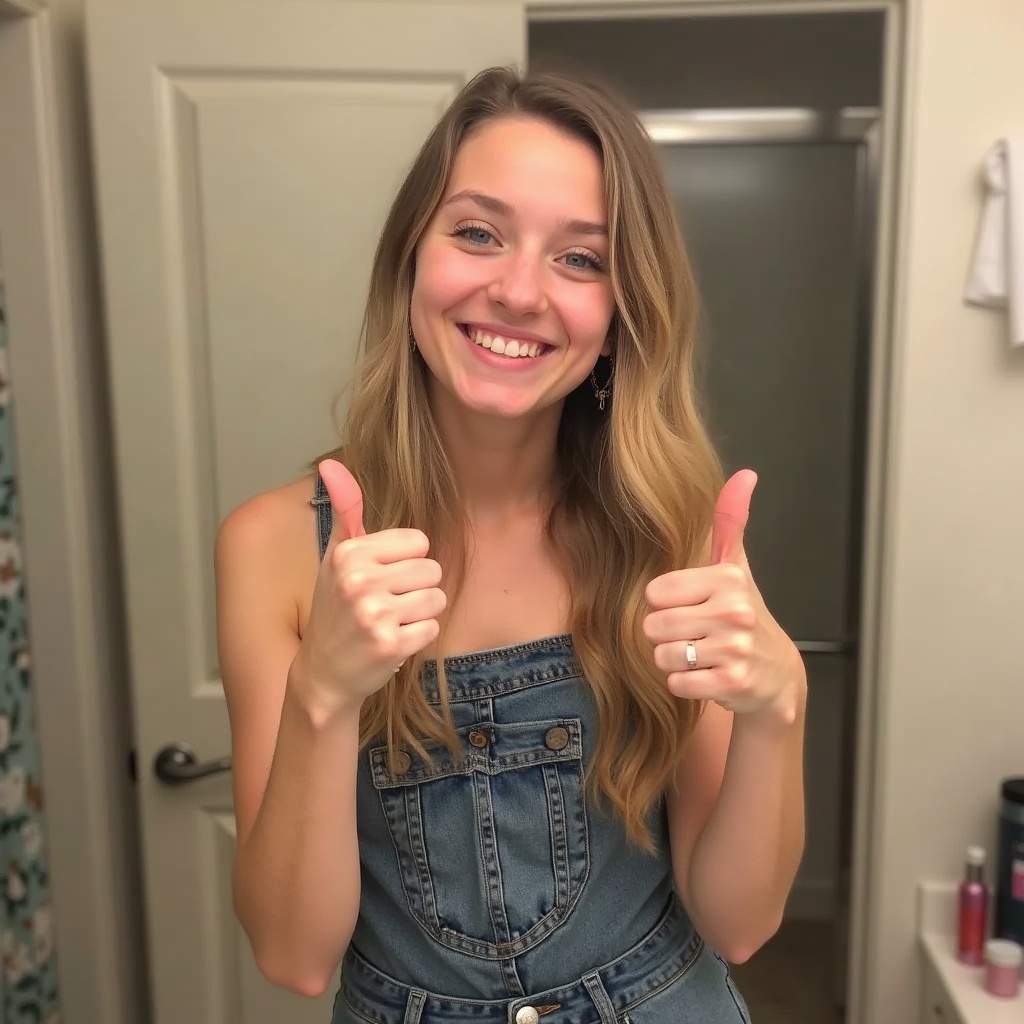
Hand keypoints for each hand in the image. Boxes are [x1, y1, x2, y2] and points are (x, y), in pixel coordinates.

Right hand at [294, 459, 445, 713]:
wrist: (322, 674)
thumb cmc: (336, 610)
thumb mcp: (337, 557)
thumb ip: (345, 510)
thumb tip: (331, 463)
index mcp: (348, 553)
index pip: (418, 541)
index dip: (406, 562)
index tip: (381, 579)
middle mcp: (359, 581)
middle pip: (431, 570)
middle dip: (415, 589)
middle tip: (384, 606)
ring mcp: (374, 614)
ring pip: (436, 598)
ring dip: (420, 614)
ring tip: (390, 623)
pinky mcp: (391, 645)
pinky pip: (433, 628)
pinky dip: (419, 637)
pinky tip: (393, 643)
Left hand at [643, 470, 801, 720]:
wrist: (778, 673)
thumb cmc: (743, 616)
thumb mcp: (735, 568)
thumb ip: (729, 522)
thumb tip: (744, 475)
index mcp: (727, 579)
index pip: (655, 593)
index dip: (665, 605)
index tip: (690, 608)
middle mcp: (734, 612)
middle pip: (654, 626)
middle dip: (666, 636)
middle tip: (694, 635)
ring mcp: (735, 649)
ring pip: (663, 656)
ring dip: (675, 662)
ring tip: (701, 655)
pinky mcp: (733, 684)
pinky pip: (677, 683)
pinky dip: (685, 685)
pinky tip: (708, 676)